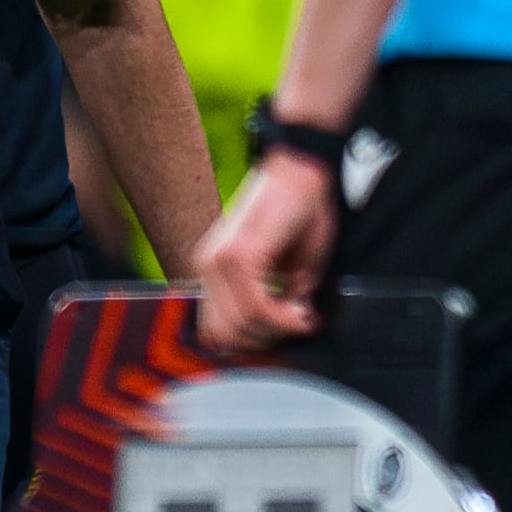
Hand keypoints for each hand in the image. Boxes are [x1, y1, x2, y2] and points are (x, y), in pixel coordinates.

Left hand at [193, 149, 336, 354]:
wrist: (302, 170)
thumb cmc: (300, 211)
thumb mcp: (291, 267)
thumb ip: (280, 300)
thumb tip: (287, 328)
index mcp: (215, 270)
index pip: (219, 330)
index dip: (257, 341)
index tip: (289, 332)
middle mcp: (209, 267)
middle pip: (226, 336)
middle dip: (267, 341)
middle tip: (296, 325)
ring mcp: (218, 262)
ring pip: (239, 326)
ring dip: (276, 331)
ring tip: (302, 316)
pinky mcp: (237, 255)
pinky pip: (254, 306)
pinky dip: (282, 318)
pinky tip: (302, 311)